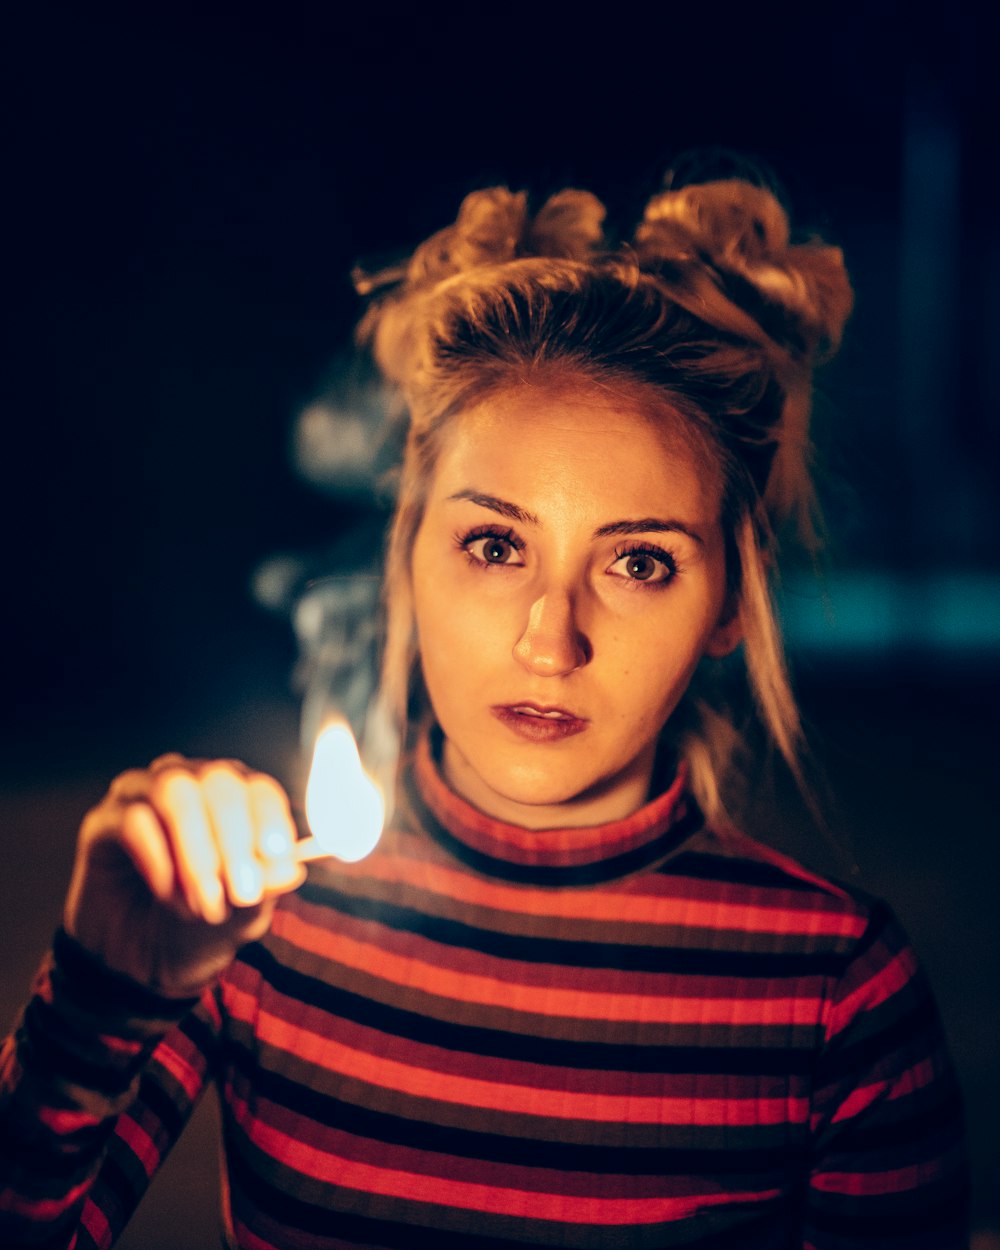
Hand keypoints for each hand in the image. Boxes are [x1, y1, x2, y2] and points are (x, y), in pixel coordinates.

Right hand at [64, 754, 305, 996]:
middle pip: (219, 781)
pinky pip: (133, 820)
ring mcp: (144, 795)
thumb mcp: (245, 914)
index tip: (277, 857)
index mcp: (236, 797)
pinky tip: (167, 893)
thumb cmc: (202, 926)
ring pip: (175, 791)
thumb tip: (292, 868)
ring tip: (203, 902)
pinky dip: (157, 858)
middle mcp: (192, 782)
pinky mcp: (104, 820)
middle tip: (241, 892)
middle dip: (235, 839)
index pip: (259, 788)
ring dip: (196, 849)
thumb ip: (268, 887)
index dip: (271, 819)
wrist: (141, 963)